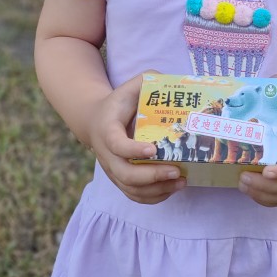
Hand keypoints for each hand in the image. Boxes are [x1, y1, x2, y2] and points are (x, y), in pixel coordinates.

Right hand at [88, 73, 186, 204]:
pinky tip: (172, 188)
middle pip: (124, 174)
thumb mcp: (130, 87)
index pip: (117, 144)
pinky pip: (134, 195)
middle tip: (176, 170)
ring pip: (131, 188)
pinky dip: (153, 197)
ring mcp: (112, 170)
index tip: (153, 150)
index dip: (133, 150)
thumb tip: (170, 80)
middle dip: (151, 176)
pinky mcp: (119, 180)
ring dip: (157, 189)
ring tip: (181, 181)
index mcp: (107, 129)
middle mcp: (106, 154)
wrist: (96, 121)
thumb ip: (148, 79)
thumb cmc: (119, 102)